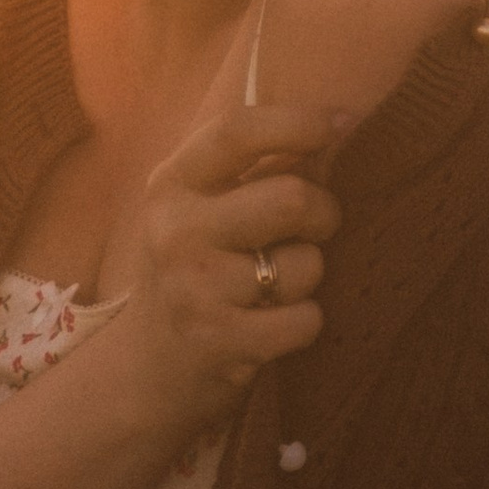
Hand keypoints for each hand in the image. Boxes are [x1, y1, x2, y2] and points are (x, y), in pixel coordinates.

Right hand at [112, 101, 342, 439]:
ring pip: (306, 265)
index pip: (236, 132)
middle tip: (314, 227)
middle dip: (323, 213)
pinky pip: (306, 319)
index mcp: (172, 184)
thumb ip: (253, 167)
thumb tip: (340, 121)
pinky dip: (305, 322)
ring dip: (310, 276)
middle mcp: (175, 231)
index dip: (297, 122)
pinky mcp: (218, 342)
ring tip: (276, 285)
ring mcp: (194, 289)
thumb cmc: (198, 269)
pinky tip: (275, 324)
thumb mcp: (200, 207)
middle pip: (291, 198)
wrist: (148, 367)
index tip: (339, 123)